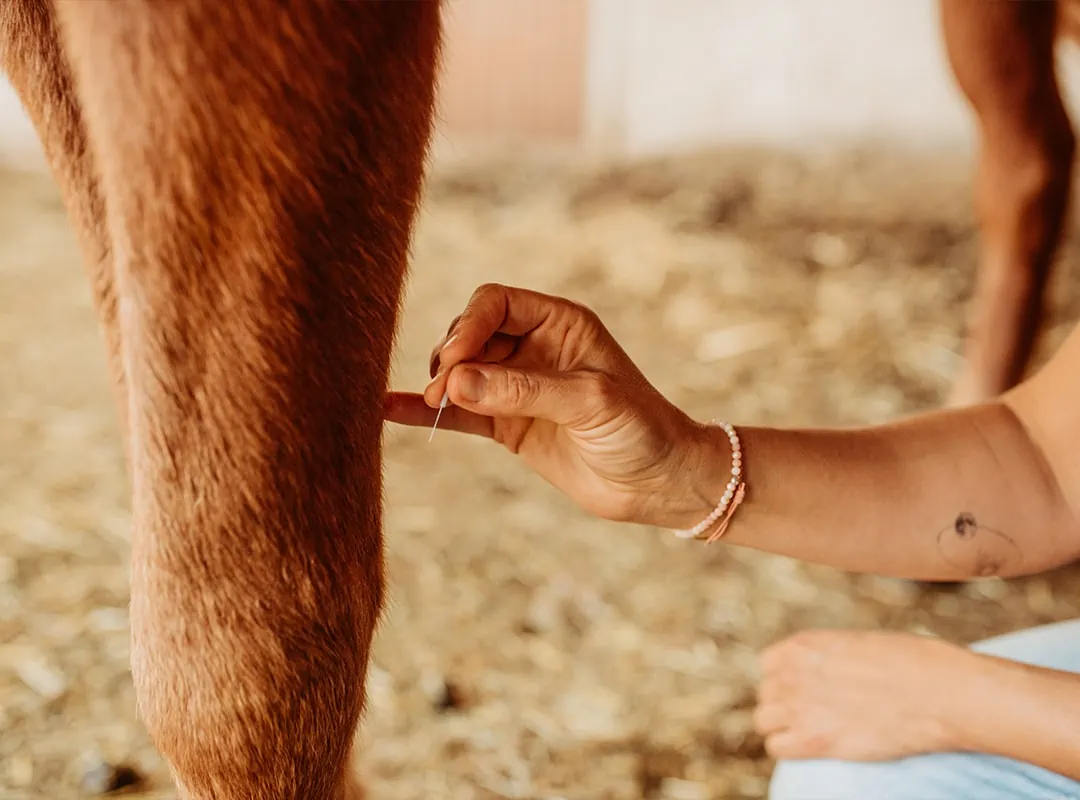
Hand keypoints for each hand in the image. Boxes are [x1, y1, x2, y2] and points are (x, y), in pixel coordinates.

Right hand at [384, 283, 732, 528]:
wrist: (658, 483)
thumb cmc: (640, 430)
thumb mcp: (589, 401)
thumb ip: (522, 389)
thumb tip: (455, 381)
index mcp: (559, 323)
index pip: (495, 303)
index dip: (468, 326)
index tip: (454, 363)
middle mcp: (534, 347)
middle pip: (470, 333)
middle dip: (451, 357)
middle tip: (445, 392)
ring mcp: (517, 386)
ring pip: (460, 370)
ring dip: (440, 384)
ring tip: (437, 405)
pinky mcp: (508, 424)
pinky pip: (460, 412)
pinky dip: (428, 411)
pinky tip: (391, 409)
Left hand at [754, 629, 972, 761]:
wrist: (939, 693)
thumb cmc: (914, 664)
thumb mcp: (861, 644)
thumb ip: (832, 656)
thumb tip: (829, 671)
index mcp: (806, 645)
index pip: (768, 663)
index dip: (785, 678)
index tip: (803, 688)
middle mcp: (795, 672)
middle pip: (766, 694)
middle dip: (784, 703)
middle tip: (811, 714)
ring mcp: (802, 706)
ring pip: (765, 721)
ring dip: (783, 727)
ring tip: (808, 732)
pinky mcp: (816, 740)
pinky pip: (778, 748)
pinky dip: (790, 750)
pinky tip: (811, 748)